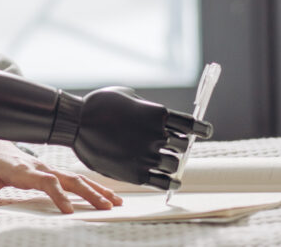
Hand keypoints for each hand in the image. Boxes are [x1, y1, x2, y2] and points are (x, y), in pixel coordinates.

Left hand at [0, 140, 123, 214]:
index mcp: (23, 170)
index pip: (46, 182)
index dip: (59, 196)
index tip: (70, 211)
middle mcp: (38, 166)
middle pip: (69, 179)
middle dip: (89, 193)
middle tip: (106, 207)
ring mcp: (46, 167)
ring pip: (76, 177)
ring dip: (96, 189)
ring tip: (115, 201)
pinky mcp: (50, 170)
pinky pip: (73, 177)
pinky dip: (90, 185)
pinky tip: (103, 194)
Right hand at [70, 86, 212, 188]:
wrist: (75, 123)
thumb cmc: (100, 105)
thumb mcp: (128, 97)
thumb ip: (148, 109)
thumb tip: (162, 120)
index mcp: (157, 113)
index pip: (192, 125)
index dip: (202, 129)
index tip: (205, 132)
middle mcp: (156, 135)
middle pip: (184, 146)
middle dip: (179, 145)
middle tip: (173, 145)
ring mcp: (146, 156)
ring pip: (173, 164)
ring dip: (171, 162)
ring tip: (166, 161)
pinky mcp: (136, 173)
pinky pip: (163, 182)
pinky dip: (171, 182)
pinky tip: (172, 181)